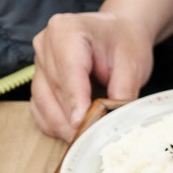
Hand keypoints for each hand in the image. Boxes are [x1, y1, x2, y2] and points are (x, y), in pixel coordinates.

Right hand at [31, 12, 154, 141]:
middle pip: (54, 90)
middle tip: (92, 141)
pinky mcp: (40, 80)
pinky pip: (40, 107)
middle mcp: (45, 44)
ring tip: (86, 141)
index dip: (75, 102)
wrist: (119, 34)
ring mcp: (39, 63)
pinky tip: (73, 133)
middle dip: (72, 119)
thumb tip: (112, 121)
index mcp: (66, 30)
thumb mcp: (133, 65)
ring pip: (43, 101)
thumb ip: (122, 91)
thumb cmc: (125, 44)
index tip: (81, 124)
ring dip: (62, 126)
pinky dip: (54, 124)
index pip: (68, 72)